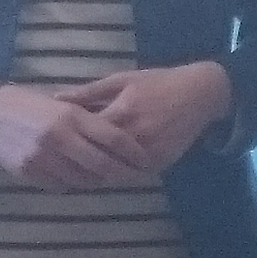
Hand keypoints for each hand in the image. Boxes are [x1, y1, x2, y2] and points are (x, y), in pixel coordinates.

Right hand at [0, 82, 141, 188]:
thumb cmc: (32, 105)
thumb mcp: (64, 104)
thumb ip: (90, 118)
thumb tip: (123, 136)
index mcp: (72, 116)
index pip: (114, 139)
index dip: (135, 153)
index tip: (147, 161)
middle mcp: (59, 137)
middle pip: (103, 164)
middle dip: (124, 174)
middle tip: (136, 178)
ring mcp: (42, 156)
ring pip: (83, 179)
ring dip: (100, 182)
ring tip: (111, 180)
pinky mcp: (27, 171)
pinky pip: (60, 185)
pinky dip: (74, 184)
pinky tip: (82, 180)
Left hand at [57, 61, 233, 172]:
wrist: (201, 92)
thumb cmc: (158, 82)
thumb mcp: (122, 80)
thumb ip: (88, 92)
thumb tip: (55, 99)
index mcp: (120, 113)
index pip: (84, 136)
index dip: (67, 143)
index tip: (55, 145)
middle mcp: (135, 136)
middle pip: (97, 159)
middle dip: (79, 163)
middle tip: (63, 165)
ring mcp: (149, 151)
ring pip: (114, 172)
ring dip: (97, 175)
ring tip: (80, 173)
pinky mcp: (162, 161)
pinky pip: (134, 176)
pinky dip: (119, 177)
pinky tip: (107, 174)